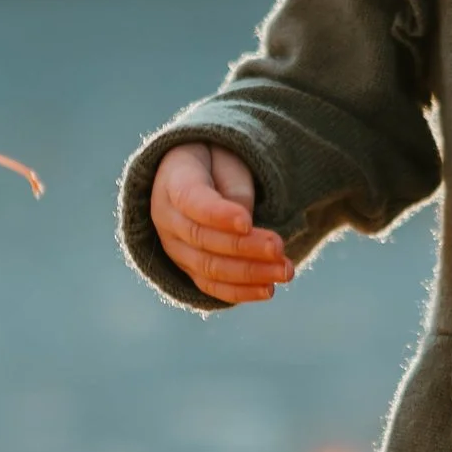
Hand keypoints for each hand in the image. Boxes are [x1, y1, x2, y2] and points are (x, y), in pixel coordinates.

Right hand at [149, 141, 291, 305]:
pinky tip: (267, 290)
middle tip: (279, 248)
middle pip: (202, 239)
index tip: (247, 222)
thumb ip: (235, 189)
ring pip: (208, 267)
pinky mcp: (189, 267)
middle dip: (244, 247)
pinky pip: (211, 285)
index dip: (218, 215)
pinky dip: (240, 291)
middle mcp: (167, 218)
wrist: (194, 175)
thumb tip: (245, 230)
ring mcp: (175, 247)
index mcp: (173, 182)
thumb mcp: (226, 160)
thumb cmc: (216, 163)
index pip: (191, 201)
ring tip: (285, 272)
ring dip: (249, 273)